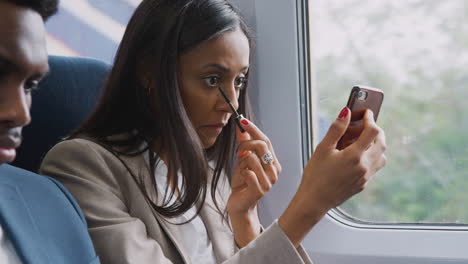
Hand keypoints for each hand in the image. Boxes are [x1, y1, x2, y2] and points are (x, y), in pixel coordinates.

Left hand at [227, 118, 281, 246]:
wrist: (239, 204)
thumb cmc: (242, 182)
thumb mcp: (242, 160)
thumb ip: (243, 143)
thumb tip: (241, 125)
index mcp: (273, 162)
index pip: (266, 140)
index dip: (254, 129)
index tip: (242, 120)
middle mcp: (274, 170)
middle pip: (261, 146)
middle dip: (245, 144)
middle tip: (237, 151)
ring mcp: (269, 181)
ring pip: (252, 158)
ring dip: (241, 162)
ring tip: (241, 169)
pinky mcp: (261, 190)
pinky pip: (248, 172)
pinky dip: (241, 172)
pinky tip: (242, 179)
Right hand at [279, 107, 386, 246]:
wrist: (314, 201)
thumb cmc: (315, 176)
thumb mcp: (322, 149)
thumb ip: (336, 129)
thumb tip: (346, 113)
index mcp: (355, 156)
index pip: (372, 131)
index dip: (370, 118)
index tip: (365, 112)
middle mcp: (365, 167)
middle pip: (381, 143)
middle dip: (376, 130)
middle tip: (365, 124)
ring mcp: (366, 177)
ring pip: (382, 156)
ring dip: (376, 145)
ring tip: (361, 140)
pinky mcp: (363, 184)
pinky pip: (375, 167)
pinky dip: (372, 156)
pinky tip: (357, 156)